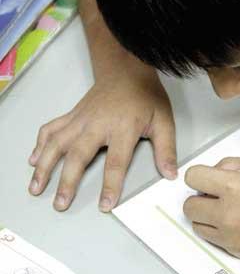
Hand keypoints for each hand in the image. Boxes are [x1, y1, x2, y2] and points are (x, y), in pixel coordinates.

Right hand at [29, 70, 176, 210]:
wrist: (127, 68)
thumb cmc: (145, 96)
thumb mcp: (163, 121)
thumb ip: (166, 149)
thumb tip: (171, 174)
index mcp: (123, 128)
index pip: (116, 162)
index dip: (111, 185)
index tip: (105, 205)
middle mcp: (97, 124)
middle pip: (78, 156)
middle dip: (67, 181)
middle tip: (60, 203)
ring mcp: (81, 119)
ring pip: (57, 143)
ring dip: (44, 166)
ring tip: (36, 188)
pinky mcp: (72, 115)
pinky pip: (52, 130)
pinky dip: (40, 144)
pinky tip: (34, 160)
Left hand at [183, 156, 239, 258]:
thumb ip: (235, 165)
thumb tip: (216, 172)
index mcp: (234, 189)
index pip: (192, 178)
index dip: (201, 174)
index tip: (212, 177)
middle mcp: (227, 215)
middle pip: (189, 206)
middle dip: (201, 197)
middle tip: (219, 194)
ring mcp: (231, 237)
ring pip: (197, 226)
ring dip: (206, 216)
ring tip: (229, 209)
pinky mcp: (237, 251)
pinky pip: (214, 239)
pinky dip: (219, 230)